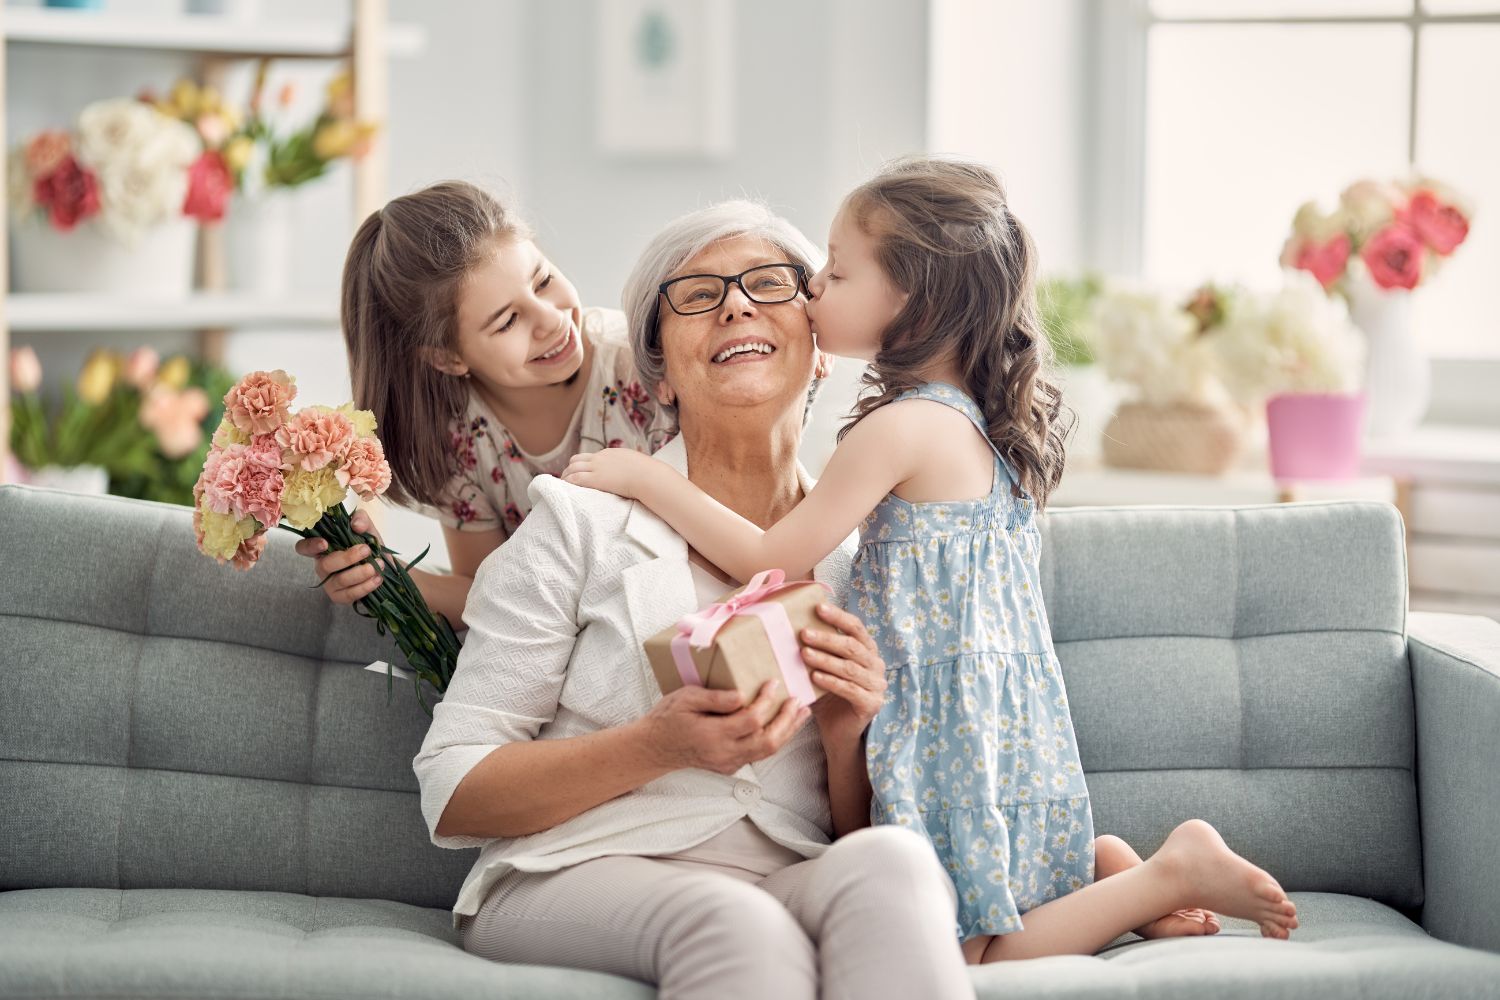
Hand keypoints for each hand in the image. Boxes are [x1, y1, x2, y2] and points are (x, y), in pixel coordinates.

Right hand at [293, 509, 387, 604]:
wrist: (385, 568)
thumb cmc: (370, 547)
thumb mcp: (368, 529)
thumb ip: (362, 519)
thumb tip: (356, 525)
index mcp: (323, 548)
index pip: (304, 547)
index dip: (310, 546)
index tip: (325, 543)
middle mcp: (323, 566)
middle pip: (325, 565)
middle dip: (347, 558)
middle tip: (366, 550)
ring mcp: (330, 583)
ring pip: (340, 580)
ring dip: (361, 572)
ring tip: (378, 565)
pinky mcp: (340, 597)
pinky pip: (350, 594)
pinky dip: (365, 586)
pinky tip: (377, 578)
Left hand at [561, 447, 658, 499]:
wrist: (648, 476)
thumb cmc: (648, 474)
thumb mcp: (638, 464)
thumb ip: (631, 466)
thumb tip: (637, 472)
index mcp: (610, 453)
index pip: (590, 456)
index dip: (582, 465)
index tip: (580, 472)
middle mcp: (601, 458)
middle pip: (577, 459)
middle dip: (571, 468)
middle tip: (567, 478)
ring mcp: (597, 467)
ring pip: (573, 468)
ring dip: (566, 476)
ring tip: (563, 485)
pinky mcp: (595, 479)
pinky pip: (575, 478)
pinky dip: (568, 482)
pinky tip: (565, 488)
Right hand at [638, 681, 811, 775]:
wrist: (656, 748)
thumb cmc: (668, 718)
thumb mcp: (686, 699)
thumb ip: (715, 698)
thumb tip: (741, 695)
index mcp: (713, 734)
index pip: (751, 719)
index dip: (766, 701)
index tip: (773, 683)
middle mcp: (724, 753)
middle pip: (768, 741)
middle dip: (787, 721)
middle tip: (798, 701)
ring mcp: (728, 763)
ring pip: (767, 751)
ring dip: (787, 731)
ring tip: (801, 713)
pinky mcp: (730, 766)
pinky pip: (758, 754)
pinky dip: (774, 739)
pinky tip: (782, 725)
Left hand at [801, 603, 886, 752]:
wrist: (838, 732)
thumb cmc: (828, 696)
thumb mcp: (823, 668)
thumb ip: (818, 649)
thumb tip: (791, 624)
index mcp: (867, 651)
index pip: (856, 627)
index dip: (838, 617)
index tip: (818, 607)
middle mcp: (876, 665)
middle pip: (852, 646)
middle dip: (827, 638)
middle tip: (803, 634)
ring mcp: (877, 686)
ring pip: (850, 668)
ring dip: (825, 659)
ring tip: (804, 653)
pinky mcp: (872, 704)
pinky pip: (850, 689)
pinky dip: (831, 682)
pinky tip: (814, 677)